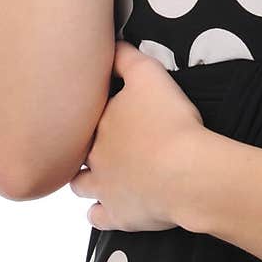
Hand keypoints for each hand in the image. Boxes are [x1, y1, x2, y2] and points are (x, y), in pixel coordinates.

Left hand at [69, 39, 207, 231]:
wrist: (186, 172)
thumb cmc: (170, 121)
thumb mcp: (149, 75)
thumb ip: (125, 57)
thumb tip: (109, 44)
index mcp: (98, 123)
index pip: (78, 115)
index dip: (83, 111)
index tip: (89, 108)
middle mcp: (94, 156)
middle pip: (75, 150)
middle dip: (79, 146)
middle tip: (93, 140)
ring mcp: (103, 189)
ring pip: (79, 185)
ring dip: (84, 179)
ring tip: (95, 172)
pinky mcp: (118, 216)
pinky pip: (98, 217)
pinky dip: (99, 212)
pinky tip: (105, 206)